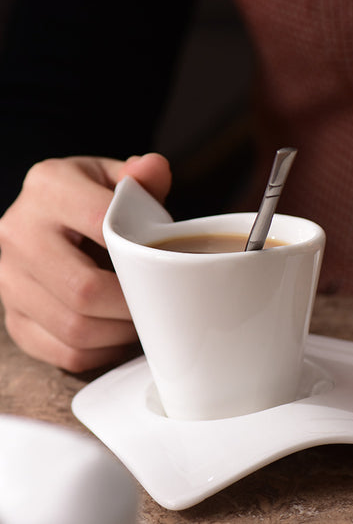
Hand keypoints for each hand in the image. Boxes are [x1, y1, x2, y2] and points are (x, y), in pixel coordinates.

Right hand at [0, 153, 170, 371]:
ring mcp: (9, 281)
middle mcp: (17, 233)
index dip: (141, 251)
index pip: (100, 222)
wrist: (48, 222)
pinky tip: (118, 334)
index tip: (166, 264)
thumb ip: (140, 177)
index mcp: (48, 187)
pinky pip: (65, 353)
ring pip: (75, 328)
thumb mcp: (113, 177)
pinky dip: (103, 352)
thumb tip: (155, 169)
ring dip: (121, 332)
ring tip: (143, 318)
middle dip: (132, 303)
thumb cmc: (91, 200)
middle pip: (83, 289)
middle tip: (159, 302)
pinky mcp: (15, 319)